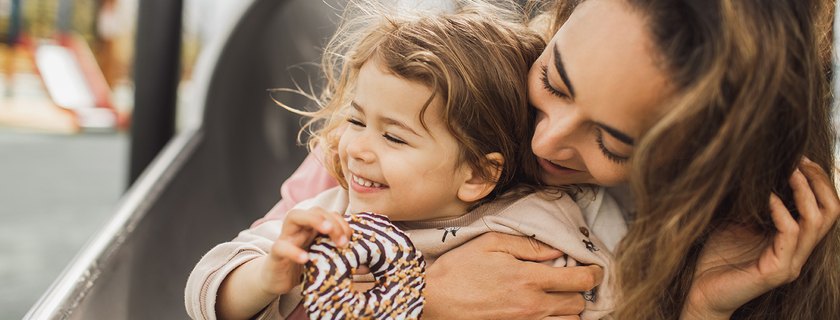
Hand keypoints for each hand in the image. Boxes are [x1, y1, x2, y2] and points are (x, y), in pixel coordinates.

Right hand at [216, 207, 350, 319]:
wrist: (275, 280)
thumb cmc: (301, 268)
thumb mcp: (324, 263)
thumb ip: (342, 261)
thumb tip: (366, 267)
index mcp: (312, 229)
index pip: (329, 215)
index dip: (342, 223)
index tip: (351, 241)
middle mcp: (299, 229)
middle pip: (314, 210)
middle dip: (332, 221)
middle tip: (342, 241)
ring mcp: (286, 238)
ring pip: (294, 216)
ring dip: (313, 220)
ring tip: (327, 230)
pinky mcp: (275, 254)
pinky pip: (282, 246)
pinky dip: (294, 251)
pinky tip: (306, 259)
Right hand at [422, 232, 602, 319]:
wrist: (432, 300)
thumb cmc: (459, 269)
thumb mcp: (491, 243)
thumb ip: (528, 246)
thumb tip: (558, 250)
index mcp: (528, 279)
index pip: (579, 280)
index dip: (595, 273)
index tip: (596, 268)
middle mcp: (532, 306)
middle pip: (577, 305)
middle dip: (580, 292)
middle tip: (573, 281)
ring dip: (570, 311)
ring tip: (561, 298)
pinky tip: (547, 311)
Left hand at [682, 158, 839, 318]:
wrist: (700, 291)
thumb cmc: (717, 256)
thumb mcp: (740, 222)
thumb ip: (755, 202)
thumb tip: (759, 169)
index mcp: (795, 242)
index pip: (825, 208)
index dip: (819, 180)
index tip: (801, 157)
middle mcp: (799, 253)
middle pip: (830, 212)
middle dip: (818, 181)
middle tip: (799, 160)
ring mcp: (790, 263)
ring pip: (816, 222)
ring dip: (804, 191)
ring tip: (789, 171)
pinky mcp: (776, 271)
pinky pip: (790, 235)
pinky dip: (781, 211)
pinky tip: (768, 196)